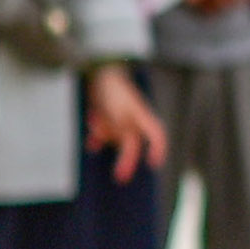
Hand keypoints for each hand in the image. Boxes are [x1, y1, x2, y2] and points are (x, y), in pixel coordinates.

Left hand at [85, 65, 168, 181]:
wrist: (96, 71)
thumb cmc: (114, 92)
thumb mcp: (122, 119)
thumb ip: (126, 138)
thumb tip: (127, 155)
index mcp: (143, 117)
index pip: (158, 136)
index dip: (158, 150)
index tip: (154, 165)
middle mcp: (134, 119)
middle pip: (131, 144)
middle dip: (124, 159)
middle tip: (119, 177)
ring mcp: (119, 117)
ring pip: (114, 137)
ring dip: (104, 135)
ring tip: (95, 120)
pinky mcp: (106, 115)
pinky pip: (103, 132)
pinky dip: (97, 137)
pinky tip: (91, 143)